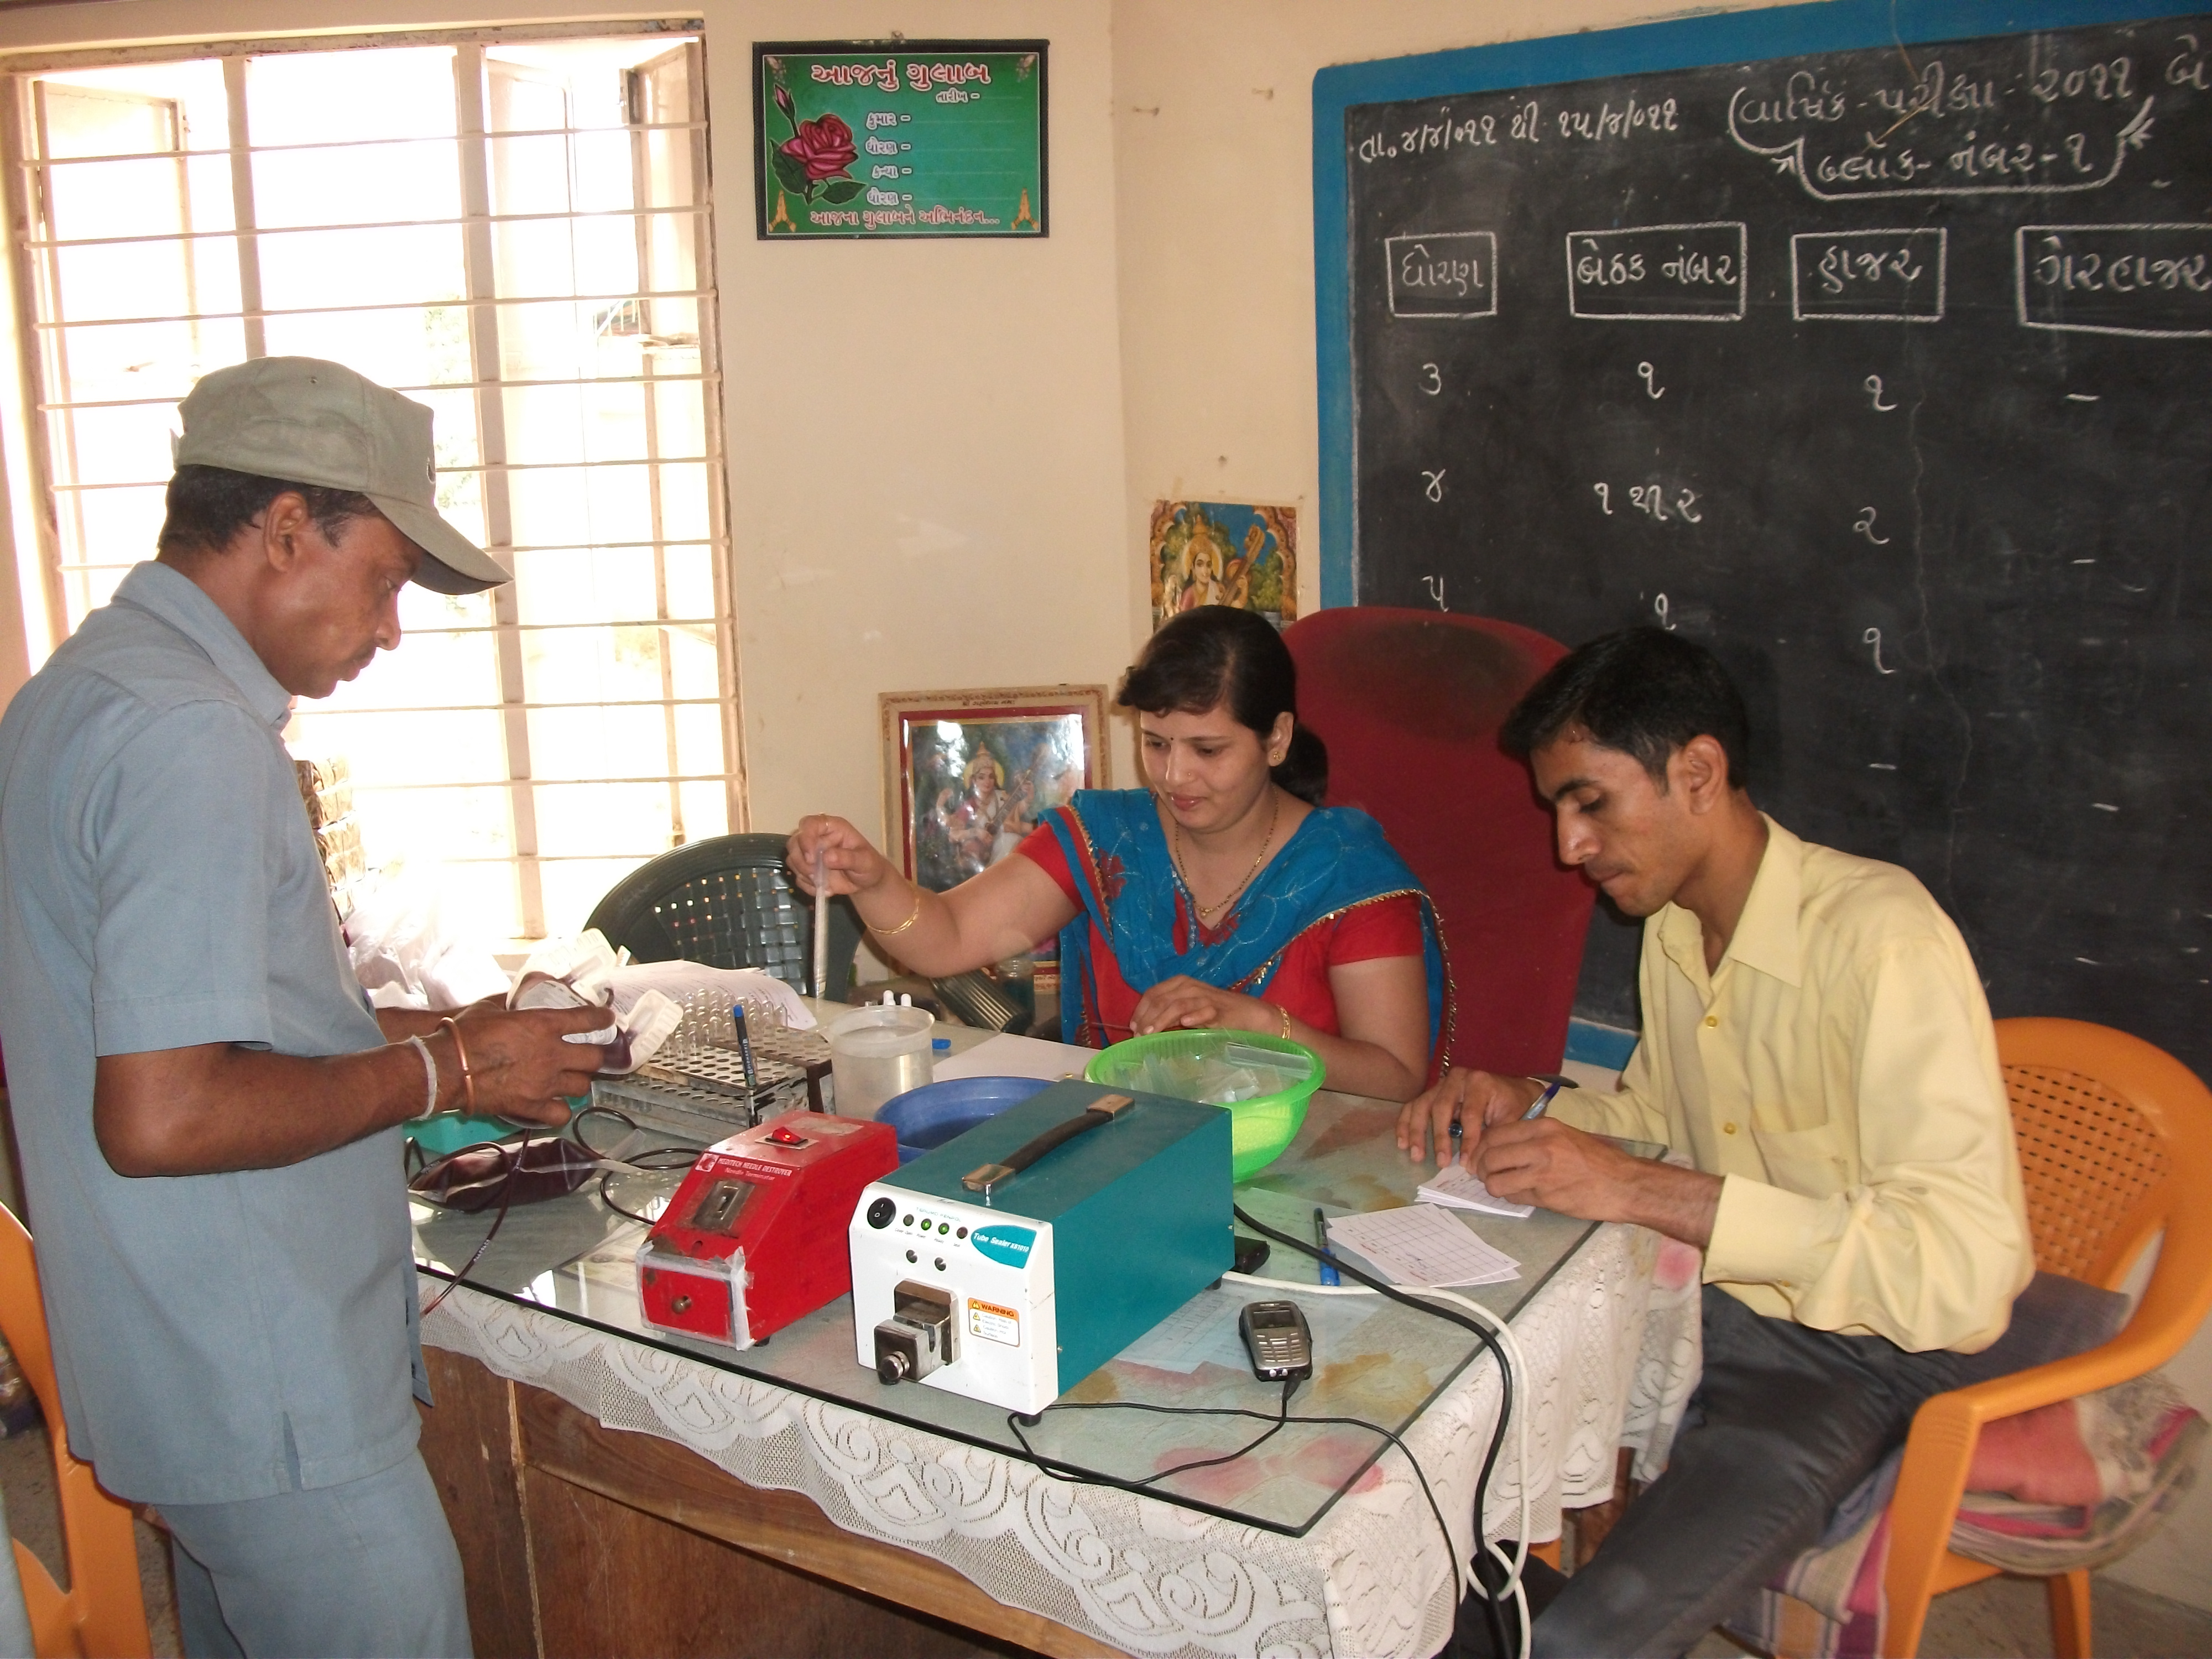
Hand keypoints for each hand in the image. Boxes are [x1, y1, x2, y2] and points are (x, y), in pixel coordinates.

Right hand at [454, 1006, 610, 1125]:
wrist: (445, 1068)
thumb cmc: (465, 1033)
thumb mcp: (492, 1007)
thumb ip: (513, 1001)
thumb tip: (523, 992)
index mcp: (543, 1025)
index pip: (587, 1019)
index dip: (601, 1019)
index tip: (607, 1019)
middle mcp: (552, 1054)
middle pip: (594, 1058)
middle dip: (593, 1055)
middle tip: (586, 1054)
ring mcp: (544, 1083)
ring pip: (582, 1086)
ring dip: (578, 1081)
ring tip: (569, 1079)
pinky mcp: (531, 1107)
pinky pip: (562, 1114)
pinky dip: (561, 1110)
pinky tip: (554, 1104)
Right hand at [787, 814, 892, 898]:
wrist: (866, 881)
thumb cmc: (868, 865)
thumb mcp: (865, 861)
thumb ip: (848, 857)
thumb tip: (827, 857)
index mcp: (831, 828)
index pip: (809, 824)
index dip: (805, 839)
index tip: (811, 858)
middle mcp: (817, 837)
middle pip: (794, 842)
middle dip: (802, 861)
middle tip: (816, 876)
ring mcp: (810, 853)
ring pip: (792, 860)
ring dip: (805, 875)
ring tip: (825, 884)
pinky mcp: (807, 869)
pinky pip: (798, 877)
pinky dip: (809, 886)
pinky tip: (826, 889)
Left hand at [1130, 976, 1276, 1037]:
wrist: (1248, 1014)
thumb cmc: (1215, 1013)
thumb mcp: (1188, 1010)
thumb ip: (1169, 1015)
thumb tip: (1143, 1028)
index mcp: (1180, 983)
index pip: (1152, 993)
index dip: (1140, 1010)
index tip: (1133, 1028)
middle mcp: (1190, 986)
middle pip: (1161, 999)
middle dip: (1147, 1018)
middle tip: (1139, 1035)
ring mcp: (1205, 997)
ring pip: (1177, 1005)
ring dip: (1162, 1019)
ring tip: (1150, 1033)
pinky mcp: (1219, 1010)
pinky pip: (1204, 1011)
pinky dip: (1193, 1017)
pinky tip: (1184, 1024)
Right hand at [1394, 1068, 1541, 1166]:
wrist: (1511, 1090)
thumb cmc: (1512, 1106)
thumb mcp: (1512, 1119)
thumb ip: (1494, 1138)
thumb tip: (1472, 1164)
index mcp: (1479, 1082)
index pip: (1470, 1114)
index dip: (1467, 1140)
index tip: (1465, 1163)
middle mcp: (1457, 1078)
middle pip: (1441, 1107)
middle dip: (1440, 1137)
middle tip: (1440, 1162)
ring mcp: (1441, 1084)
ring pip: (1422, 1106)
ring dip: (1416, 1132)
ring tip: (1415, 1155)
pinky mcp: (1431, 1092)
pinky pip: (1413, 1106)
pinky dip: (1406, 1124)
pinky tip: (1403, 1143)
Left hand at [1476, 1118, 1721, 1244]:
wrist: (1626, 1184)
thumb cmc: (1598, 1161)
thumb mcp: (1566, 1136)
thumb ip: (1534, 1138)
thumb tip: (1500, 1146)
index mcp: (1545, 1127)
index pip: (1494, 1135)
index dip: (1481, 1149)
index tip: (1481, 1157)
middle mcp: (1540, 1145)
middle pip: (1489, 1157)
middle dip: (1482, 1169)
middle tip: (1487, 1175)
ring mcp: (1542, 1172)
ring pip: (1496, 1181)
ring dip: (1495, 1186)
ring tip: (1506, 1186)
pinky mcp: (1546, 1196)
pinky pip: (1514, 1197)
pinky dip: (1513, 1198)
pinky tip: (1524, 1195)